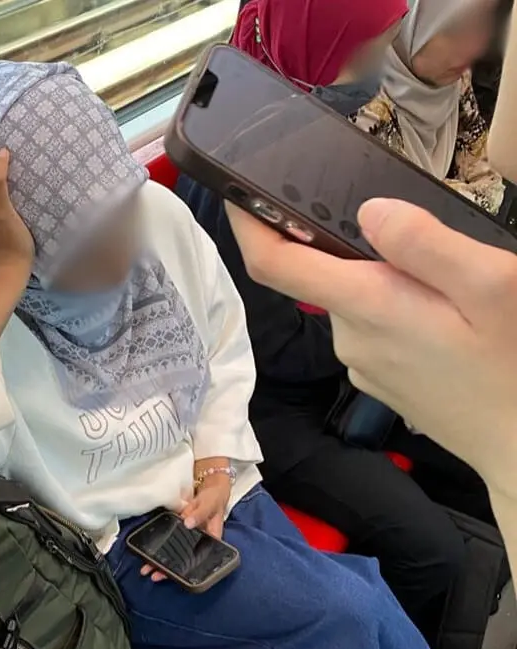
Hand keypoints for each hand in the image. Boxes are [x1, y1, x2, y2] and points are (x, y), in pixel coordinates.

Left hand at [139, 466, 231, 582]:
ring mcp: (186, 535)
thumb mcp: (209, 504)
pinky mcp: (177, 527)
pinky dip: (158, 545)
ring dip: (160, 560)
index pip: (196, 559)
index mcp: (208, 540)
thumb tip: (188, 523)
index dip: (184, 569)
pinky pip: (168, 538)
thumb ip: (199, 513)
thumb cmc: (214, 498)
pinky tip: (147, 552)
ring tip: (147, 568)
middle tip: (154, 574)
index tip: (172, 575)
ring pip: (173, 551)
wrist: (210, 485)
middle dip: (167, 568)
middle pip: (182, 558)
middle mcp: (196, 541)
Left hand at [225, 198, 516, 501]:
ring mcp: (363, 363)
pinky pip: (376, 329)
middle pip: (327, 274)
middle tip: (424, 237)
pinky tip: (446, 320)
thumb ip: (424, 244)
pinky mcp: (380, 379)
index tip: (238, 190)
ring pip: (358, 301)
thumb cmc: (514, 366)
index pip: (276, 265)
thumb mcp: (488, 286)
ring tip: (449, 287)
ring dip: (388, 281)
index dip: (249, 223)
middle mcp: (350, 338)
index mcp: (367, 305)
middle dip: (360, 247)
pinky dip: (399, 311)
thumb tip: (368, 212)